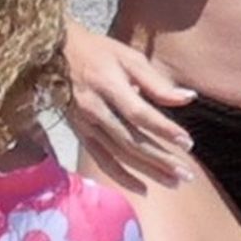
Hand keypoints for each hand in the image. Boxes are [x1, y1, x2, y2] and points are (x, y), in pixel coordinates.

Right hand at [65, 20, 196, 185]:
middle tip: (188, 175)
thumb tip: (188, 97)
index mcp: (108, 84)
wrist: (52, 55)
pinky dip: (121, 176)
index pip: (139, 113)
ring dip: (148, 171)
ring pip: (119, 154)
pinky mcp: (80, 134)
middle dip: (161, 159)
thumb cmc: (97, 52)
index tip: (188, 143)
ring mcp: (85, 124)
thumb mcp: (128, 57)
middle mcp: (95, 108)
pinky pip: (101, 159)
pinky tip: (143, 188)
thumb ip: (156, 82)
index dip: (163, 129)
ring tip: (174, 182)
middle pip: (131, 140)